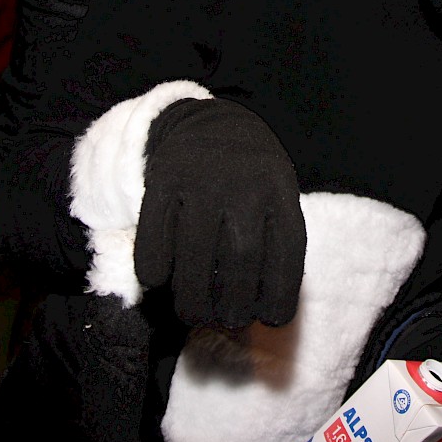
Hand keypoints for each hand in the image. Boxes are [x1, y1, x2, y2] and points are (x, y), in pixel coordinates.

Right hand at [134, 98, 305, 328]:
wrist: (210, 121)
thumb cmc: (248, 178)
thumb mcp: (274, 194)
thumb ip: (272, 240)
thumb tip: (265, 313)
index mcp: (280, 188)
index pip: (288, 249)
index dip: (281, 293)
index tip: (270, 319)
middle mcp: (244, 181)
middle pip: (241, 257)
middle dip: (233, 303)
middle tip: (225, 321)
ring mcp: (202, 177)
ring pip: (196, 251)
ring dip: (192, 296)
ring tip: (193, 315)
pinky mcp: (164, 177)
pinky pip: (155, 231)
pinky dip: (153, 264)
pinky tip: (158, 281)